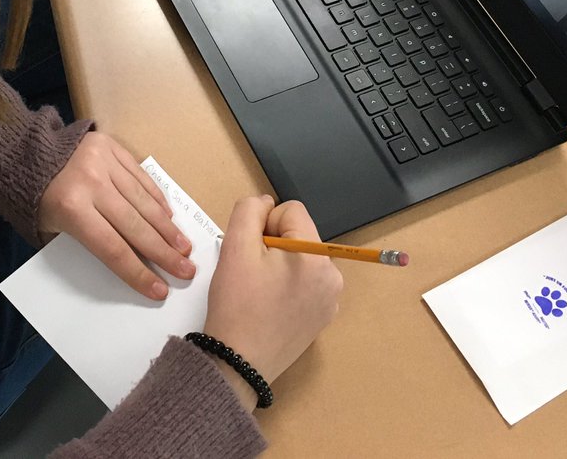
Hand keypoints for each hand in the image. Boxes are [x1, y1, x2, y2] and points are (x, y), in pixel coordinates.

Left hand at [37, 132, 194, 299]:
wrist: (27, 154)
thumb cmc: (39, 199)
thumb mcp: (53, 227)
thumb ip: (88, 241)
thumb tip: (130, 262)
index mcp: (72, 208)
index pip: (113, 249)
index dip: (139, 272)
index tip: (160, 289)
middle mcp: (92, 183)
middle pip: (135, 226)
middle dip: (164, 253)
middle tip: (186, 270)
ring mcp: (104, 162)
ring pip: (144, 201)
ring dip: (167, 228)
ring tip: (184, 248)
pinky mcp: (112, 147)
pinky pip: (142, 177)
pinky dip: (157, 199)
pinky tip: (170, 217)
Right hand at [203, 197, 342, 392]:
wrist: (238, 362)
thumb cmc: (237, 305)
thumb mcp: (234, 247)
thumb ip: (249, 211)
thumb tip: (265, 203)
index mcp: (315, 256)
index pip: (292, 211)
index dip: (264, 223)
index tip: (250, 250)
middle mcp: (332, 276)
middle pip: (299, 234)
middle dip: (273, 245)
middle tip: (252, 272)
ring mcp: (330, 299)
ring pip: (301, 258)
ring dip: (280, 264)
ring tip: (259, 289)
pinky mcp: (323, 316)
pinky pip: (306, 283)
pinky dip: (288, 285)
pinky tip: (270, 304)